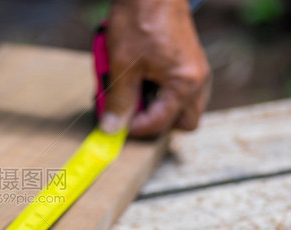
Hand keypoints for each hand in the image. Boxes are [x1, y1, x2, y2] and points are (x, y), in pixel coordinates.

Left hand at [99, 0, 210, 136]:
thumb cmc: (140, 19)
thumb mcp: (123, 66)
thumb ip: (119, 101)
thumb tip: (112, 129)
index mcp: (185, 84)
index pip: (160, 124)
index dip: (134, 128)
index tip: (114, 124)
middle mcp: (198, 81)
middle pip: (183, 122)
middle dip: (156, 123)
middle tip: (131, 113)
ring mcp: (196, 71)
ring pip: (183, 107)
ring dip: (158, 107)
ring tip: (133, 93)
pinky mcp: (188, 62)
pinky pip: (179, 90)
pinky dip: (160, 92)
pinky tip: (140, 79)